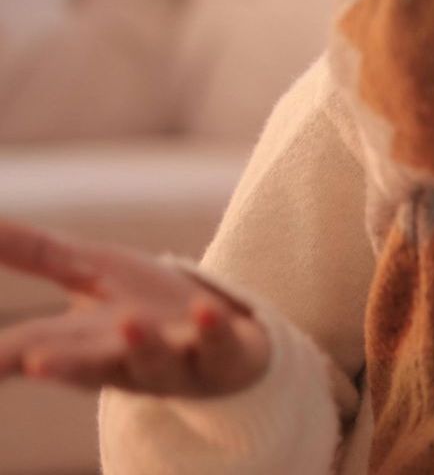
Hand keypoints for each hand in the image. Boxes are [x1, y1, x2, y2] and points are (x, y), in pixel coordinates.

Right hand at [0, 217, 268, 395]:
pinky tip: (205, 308)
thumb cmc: (146, 306)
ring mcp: (175, 363)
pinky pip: (219, 347)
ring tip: (130, 320)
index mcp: (80, 346)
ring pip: (155, 361)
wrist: (225, 340)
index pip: (32, 350)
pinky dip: (211, 330)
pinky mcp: (223, 357)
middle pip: (89, 366)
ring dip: (142, 343)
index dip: (3, 358)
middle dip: (63, 365)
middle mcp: (122, 362)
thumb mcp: (90, 272)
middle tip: (35, 361)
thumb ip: (36, 254)